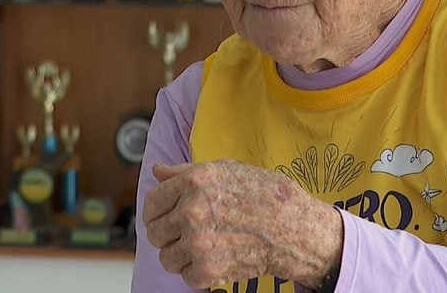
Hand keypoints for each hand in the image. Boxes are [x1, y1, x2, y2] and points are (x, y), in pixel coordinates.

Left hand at [142, 159, 343, 288]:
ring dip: (181, 256)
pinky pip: (185, 276)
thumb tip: (156, 171)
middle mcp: (191, 211)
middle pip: (155, 232)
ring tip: (203, 247)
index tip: (167, 217)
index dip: (157, 212)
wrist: (295, 228)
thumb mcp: (226, 169)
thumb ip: (185, 172)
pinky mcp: (208, 269)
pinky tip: (216, 258)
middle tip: (188, 234)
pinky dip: (198, 272)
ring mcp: (198, 242)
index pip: (151, 203)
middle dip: (168, 235)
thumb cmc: (265, 195)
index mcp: (193, 182)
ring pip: (166, 258)